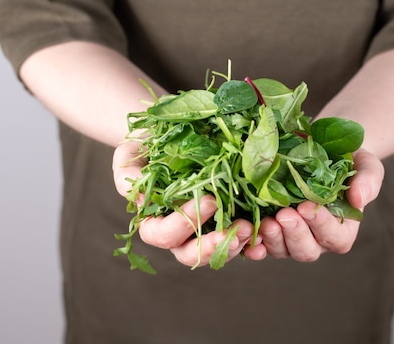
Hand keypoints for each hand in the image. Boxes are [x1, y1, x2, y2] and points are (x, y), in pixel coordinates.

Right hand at [112, 141, 254, 267]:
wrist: (167, 138)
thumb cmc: (144, 148)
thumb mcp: (129, 155)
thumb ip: (128, 177)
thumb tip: (141, 199)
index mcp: (153, 222)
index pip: (163, 235)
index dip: (184, 223)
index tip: (209, 201)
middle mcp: (178, 233)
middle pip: (191, 254)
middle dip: (214, 246)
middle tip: (238, 229)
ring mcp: (203, 230)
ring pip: (217, 253)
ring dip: (235, 245)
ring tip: (251, 228)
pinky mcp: (225, 222)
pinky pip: (238, 240)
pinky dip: (252, 241)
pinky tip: (264, 233)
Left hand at [243, 148, 383, 261]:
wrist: (323, 151)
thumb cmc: (349, 161)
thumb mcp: (366, 165)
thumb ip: (368, 182)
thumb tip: (359, 199)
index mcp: (342, 229)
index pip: (335, 237)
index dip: (321, 225)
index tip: (308, 207)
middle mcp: (316, 239)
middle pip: (306, 250)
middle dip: (294, 234)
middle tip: (284, 215)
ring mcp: (291, 237)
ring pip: (282, 250)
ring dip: (273, 238)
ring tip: (266, 221)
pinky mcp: (272, 230)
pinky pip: (261, 244)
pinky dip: (254, 243)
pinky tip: (247, 235)